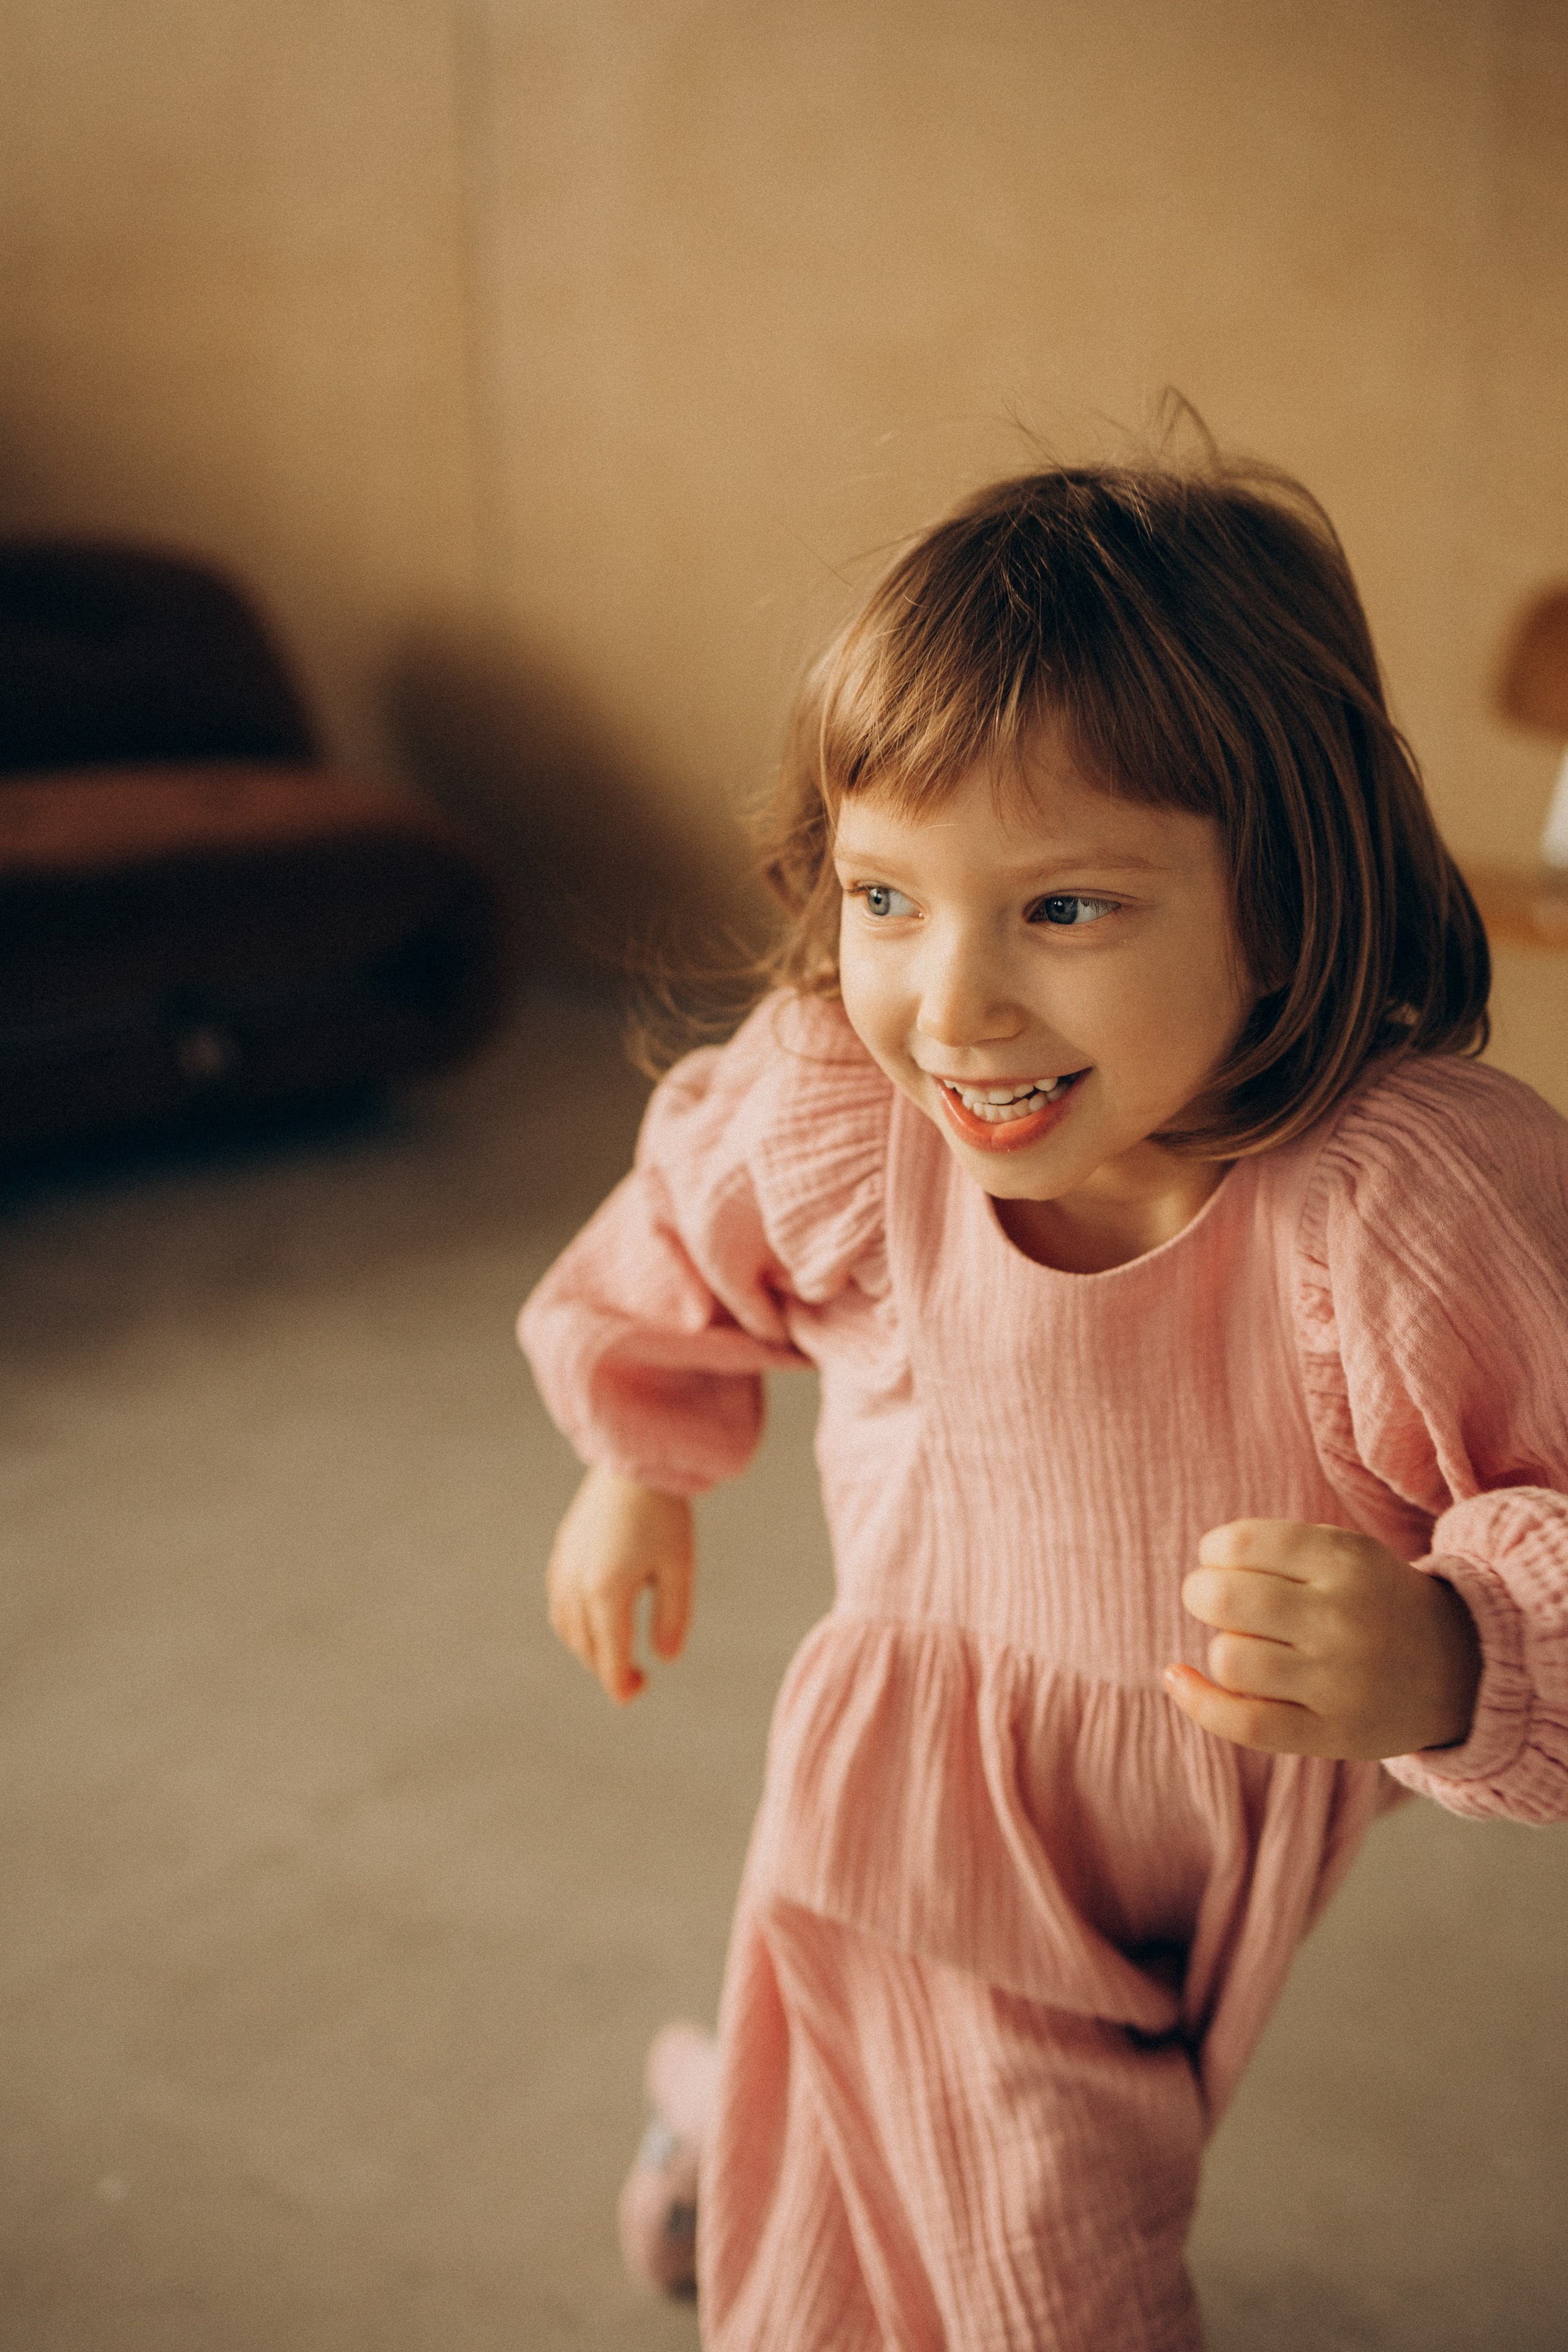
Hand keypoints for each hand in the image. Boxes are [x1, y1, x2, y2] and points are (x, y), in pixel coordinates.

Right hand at [545, 1464, 694, 1704]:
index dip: (621, 1685)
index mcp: (606, 1593)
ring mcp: (563, 1567)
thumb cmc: (664, 1514)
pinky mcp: (561, 1552)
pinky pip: (559, 1603)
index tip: (636, 1694)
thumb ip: (673, 1617)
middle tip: (636, 1679)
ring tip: (616, 1653)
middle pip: (585, 1647)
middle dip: (607, 1669)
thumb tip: (665, 1660)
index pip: (609, 1657)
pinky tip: (594, 1621)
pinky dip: (573, 1624)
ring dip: (587, 1649)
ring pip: (567, 1628)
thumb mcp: (679, 1568)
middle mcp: (576, 1585)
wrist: (633, 1463)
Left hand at [1165, 1519, 1481, 1759]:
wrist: (1461, 1668)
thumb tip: (1200, 1573)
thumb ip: (1275, 1550)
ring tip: (1248, 1647)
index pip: (1240, 1543)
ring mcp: (1341, 1681)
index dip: (1214, 1552)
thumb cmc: (1374, 1602)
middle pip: (1224, 1599)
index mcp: (1347, 1560)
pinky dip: (1197, 1701)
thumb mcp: (1345, 1553)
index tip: (1225, 1562)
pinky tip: (1178, 1677)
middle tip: (1219, 1602)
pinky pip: (1244, 1723)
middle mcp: (1344, 1618)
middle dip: (1202, 1595)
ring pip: (1229, 1660)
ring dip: (1221, 1649)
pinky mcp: (1333, 1735)